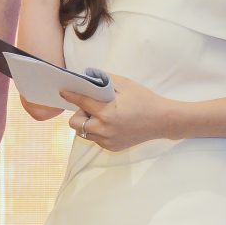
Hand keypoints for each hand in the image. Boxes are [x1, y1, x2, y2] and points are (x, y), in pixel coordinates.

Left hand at [60, 78, 178, 152]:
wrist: (162, 121)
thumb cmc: (144, 100)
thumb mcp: (125, 84)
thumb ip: (105, 80)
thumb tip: (88, 77)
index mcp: (107, 112)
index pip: (81, 103)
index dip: (71, 96)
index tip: (63, 92)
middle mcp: (104, 129)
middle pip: (75, 123)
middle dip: (80, 114)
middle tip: (92, 108)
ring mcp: (107, 141)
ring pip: (84, 133)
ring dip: (87, 124)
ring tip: (102, 116)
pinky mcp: (112, 147)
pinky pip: (95, 139)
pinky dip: (97, 131)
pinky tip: (111, 124)